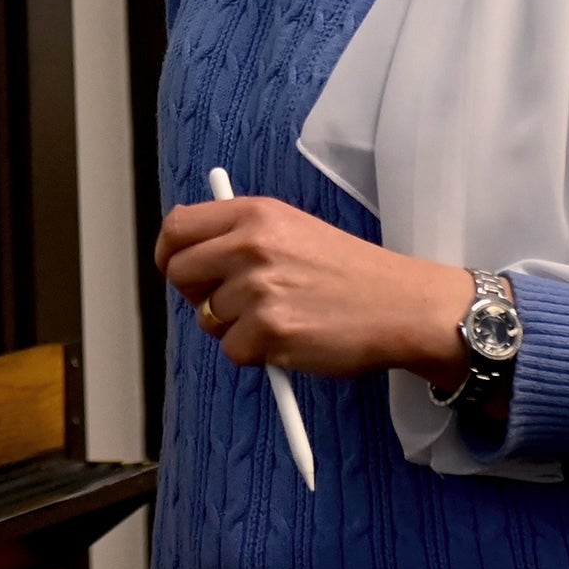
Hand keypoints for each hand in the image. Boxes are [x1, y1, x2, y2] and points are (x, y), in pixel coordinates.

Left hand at [155, 195, 473, 385]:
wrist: (400, 305)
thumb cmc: (348, 272)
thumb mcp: (293, 229)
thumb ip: (240, 235)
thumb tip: (187, 253)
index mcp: (255, 214)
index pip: (178, 228)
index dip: (169, 253)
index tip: (175, 269)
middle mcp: (251, 245)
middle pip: (180, 274)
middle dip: (196, 295)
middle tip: (228, 305)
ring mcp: (259, 289)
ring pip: (208, 318)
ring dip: (235, 327)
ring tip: (282, 317)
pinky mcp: (270, 331)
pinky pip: (233, 351)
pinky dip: (256, 355)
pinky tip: (292, 339)